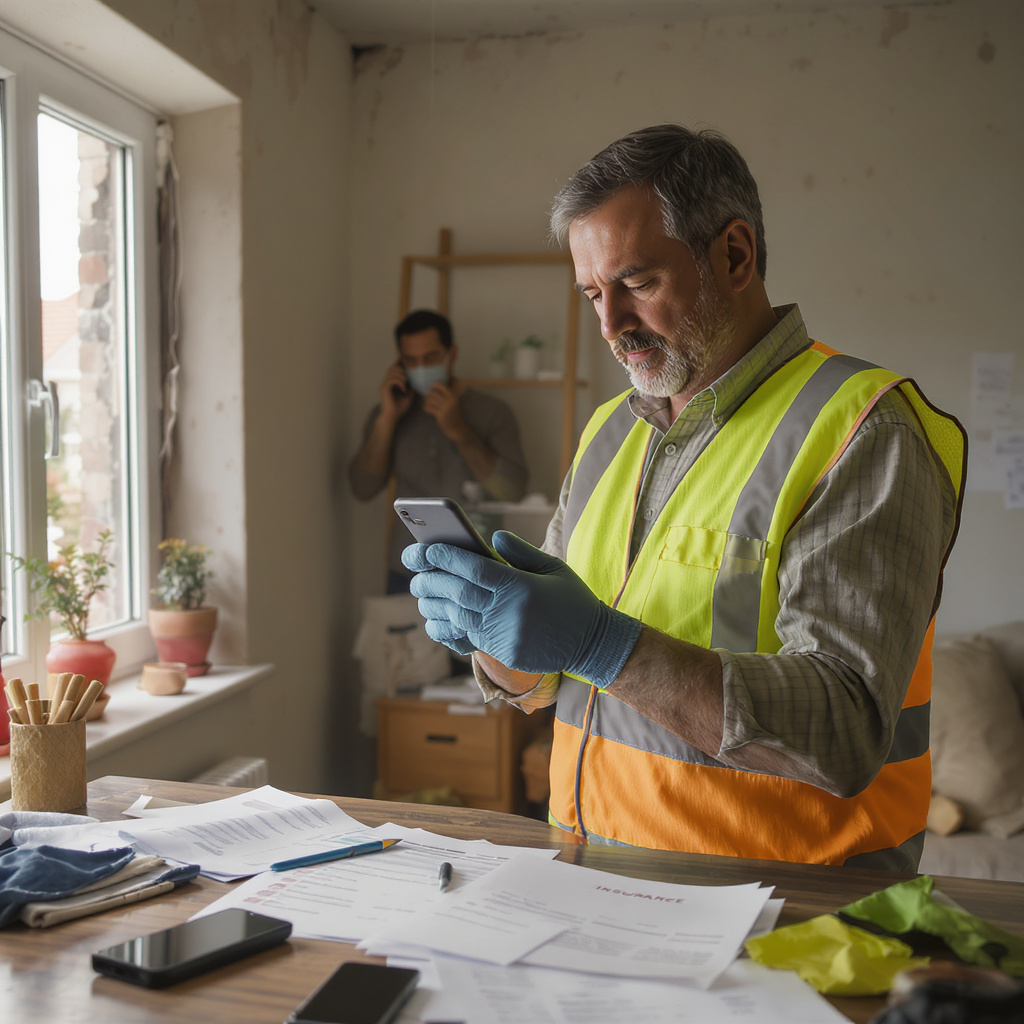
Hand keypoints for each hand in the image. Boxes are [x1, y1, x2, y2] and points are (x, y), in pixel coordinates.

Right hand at [380, 362, 413, 420]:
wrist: (393, 416)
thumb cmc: (400, 408)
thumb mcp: (409, 395)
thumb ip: (411, 387)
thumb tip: (418, 380)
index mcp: (391, 383)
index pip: (394, 369)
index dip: (398, 363)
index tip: (403, 359)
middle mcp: (386, 382)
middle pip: (393, 368)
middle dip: (402, 371)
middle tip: (408, 380)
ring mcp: (384, 385)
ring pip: (392, 372)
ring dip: (402, 377)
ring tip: (405, 385)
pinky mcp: (384, 388)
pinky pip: (392, 379)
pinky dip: (399, 383)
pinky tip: (403, 389)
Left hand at [402, 531, 641, 687]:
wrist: (594, 643)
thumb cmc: (573, 600)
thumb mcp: (554, 568)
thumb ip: (521, 552)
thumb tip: (491, 537)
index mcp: (521, 586)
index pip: (475, 568)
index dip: (448, 557)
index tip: (428, 548)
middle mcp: (509, 611)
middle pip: (459, 592)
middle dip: (432, 580)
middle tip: (415, 572)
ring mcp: (505, 635)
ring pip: (458, 617)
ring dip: (435, 604)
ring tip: (421, 593)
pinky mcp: (504, 653)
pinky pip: (468, 638)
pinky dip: (448, 626)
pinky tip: (435, 618)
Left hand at [421, 383, 465, 439]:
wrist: (457, 428)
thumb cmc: (454, 415)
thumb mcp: (453, 404)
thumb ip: (447, 397)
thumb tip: (434, 390)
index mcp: (453, 397)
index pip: (442, 386)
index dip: (435, 384)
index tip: (431, 385)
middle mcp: (449, 400)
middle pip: (433, 393)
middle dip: (427, 396)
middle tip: (426, 399)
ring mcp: (444, 407)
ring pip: (430, 400)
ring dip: (425, 402)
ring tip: (426, 405)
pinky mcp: (440, 414)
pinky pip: (429, 408)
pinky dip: (426, 408)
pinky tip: (427, 410)